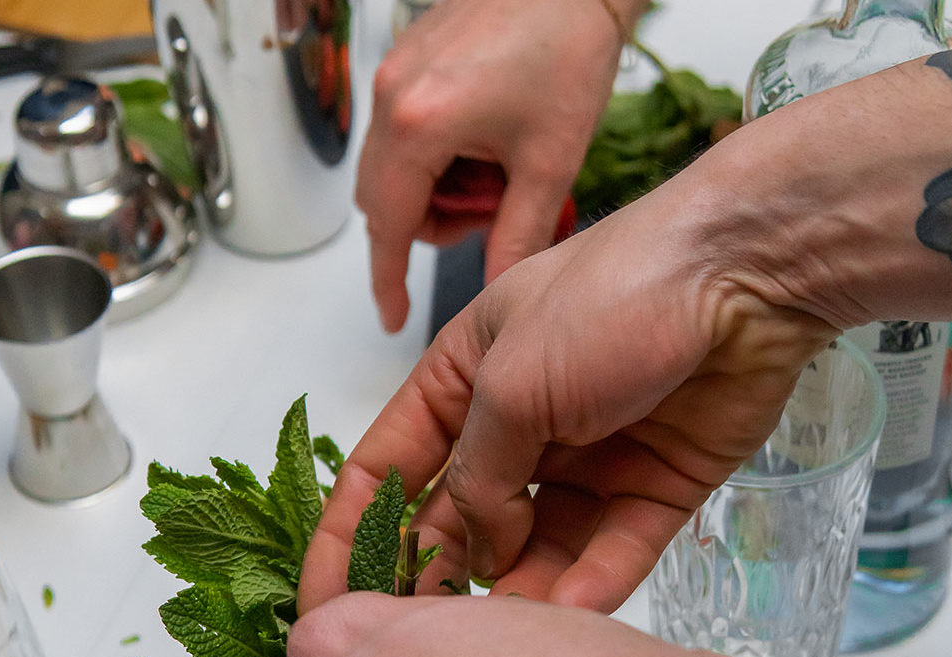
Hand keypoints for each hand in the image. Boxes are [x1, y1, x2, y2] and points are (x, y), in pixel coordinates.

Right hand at [305, 148, 839, 612]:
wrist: (748, 272)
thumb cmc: (609, 301)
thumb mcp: (511, 383)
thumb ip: (479, 477)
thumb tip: (477, 549)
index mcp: (462, 381)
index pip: (385, 466)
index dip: (350, 534)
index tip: (323, 602)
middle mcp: (516, 424)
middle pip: (457, 518)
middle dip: (433, 577)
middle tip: (416, 646)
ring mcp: (585, 460)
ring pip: (535, 548)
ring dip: (515, 593)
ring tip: (497, 645)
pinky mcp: (652, 488)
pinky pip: (612, 549)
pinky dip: (591, 584)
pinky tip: (570, 618)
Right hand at [357, 0, 643, 331]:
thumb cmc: (567, 47)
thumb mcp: (549, 162)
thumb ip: (517, 237)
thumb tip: (498, 290)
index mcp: (419, 126)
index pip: (389, 230)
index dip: (390, 281)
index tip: (393, 315)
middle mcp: (393, 97)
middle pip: (384, 202)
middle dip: (433, 224)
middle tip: (493, 209)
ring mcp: (394, 73)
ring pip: (391, 169)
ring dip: (434, 189)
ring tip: (496, 167)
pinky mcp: (405, 59)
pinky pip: (401, 131)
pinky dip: (434, 153)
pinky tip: (485, 137)